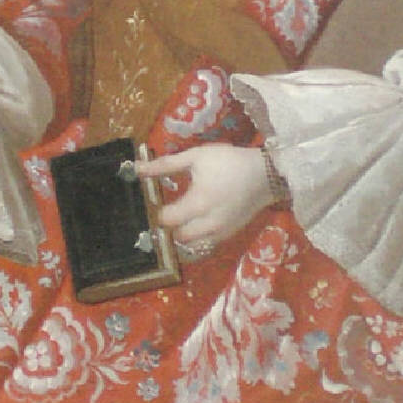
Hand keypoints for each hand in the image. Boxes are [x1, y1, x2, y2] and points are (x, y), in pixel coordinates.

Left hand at [137, 144, 270, 249]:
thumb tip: (138, 168)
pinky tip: (201, 220)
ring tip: (186, 216)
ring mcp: (220, 233)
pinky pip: (206, 244)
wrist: (264, 174)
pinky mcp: (229, 236)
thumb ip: (166, 165)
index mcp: (198, 203)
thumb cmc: (228, 162)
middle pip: (178, 236)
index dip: (160, 211)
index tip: (161, 200)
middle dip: (173, 225)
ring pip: (192, 245)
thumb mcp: (196, 157)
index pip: (167, 220)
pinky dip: (200, 236)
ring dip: (185, 234)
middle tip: (173, 209)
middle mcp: (208, 224)